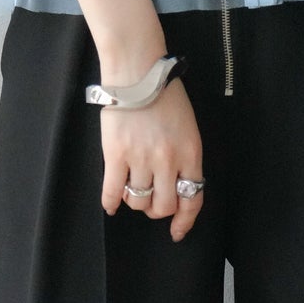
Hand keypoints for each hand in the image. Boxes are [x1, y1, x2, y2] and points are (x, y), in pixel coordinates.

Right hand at [99, 75, 204, 241]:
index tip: (176, 231)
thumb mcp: (187, 126)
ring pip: (139, 201)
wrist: (138, 71)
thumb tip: (177, 185)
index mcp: (191, 152)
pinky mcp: (115, 154)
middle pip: (163, 206)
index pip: (193, 199)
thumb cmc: (164, 93)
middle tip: (150, 200)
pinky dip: (111, 202)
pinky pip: (113, 191)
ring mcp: (141, 158)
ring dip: (135, 201)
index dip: (184, 221)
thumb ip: (185, 156)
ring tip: (132, 188)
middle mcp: (168, 160)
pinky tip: (110, 204)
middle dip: (157, 210)